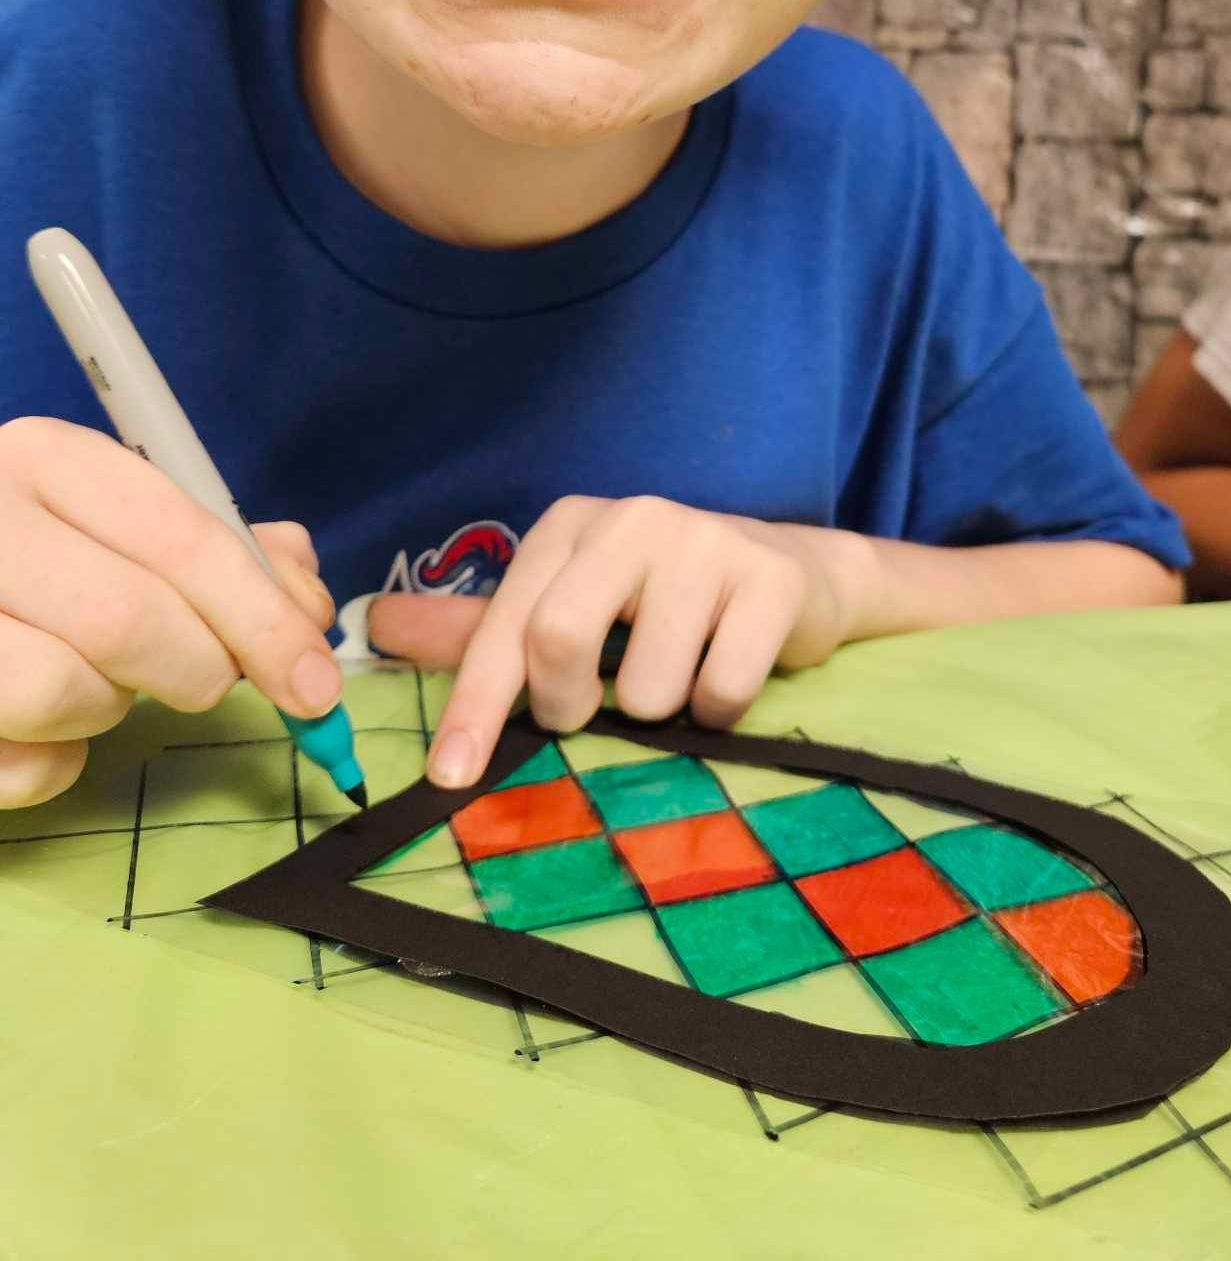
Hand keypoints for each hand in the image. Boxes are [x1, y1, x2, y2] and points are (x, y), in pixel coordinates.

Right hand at [0, 416, 339, 809]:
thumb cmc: (48, 548)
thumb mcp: (127, 518)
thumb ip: (226, 549)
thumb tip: (307, 606)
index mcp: (45, 459)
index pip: (180, 538)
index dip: (263, 618)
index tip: (316, 683)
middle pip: (126, 619)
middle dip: (198, 668)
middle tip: (210, 680)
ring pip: (60, 691)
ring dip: (108, 707)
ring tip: (96, 680)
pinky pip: (20, 764)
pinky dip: (54, 764)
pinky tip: (41, 727)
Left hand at [368, 495, 856, 786]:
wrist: (789, 575)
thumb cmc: (659, 600)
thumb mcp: (567, 602)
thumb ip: (477, 628)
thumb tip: (375, 627)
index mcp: (570, 526)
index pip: (505, 625)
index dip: (475, 707)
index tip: (451, 778)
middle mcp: (633, 518)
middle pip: (559, 637)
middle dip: (569, 704)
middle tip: (594, 707)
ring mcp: (706, 542)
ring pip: (650, 684)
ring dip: (661, 709)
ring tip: (681, 671)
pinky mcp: (769, 580)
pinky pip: (722, 690)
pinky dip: (719, 709)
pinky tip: (728, 668)